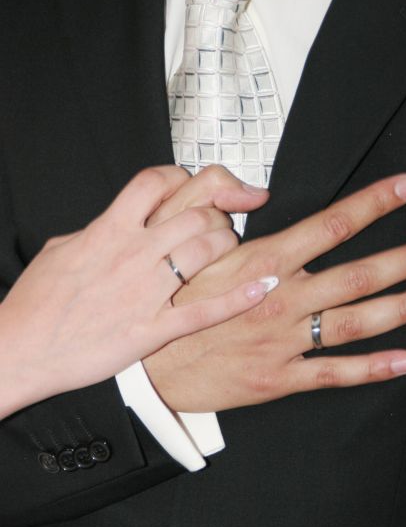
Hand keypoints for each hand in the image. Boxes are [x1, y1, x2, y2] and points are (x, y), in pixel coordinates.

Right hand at [0, 166, 273, 418]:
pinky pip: (204, 311)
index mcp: (108, 230)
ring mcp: (144, 292)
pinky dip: (238, 297)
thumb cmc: (36, 304)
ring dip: (227, 246)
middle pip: (194, 214)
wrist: (21, 349)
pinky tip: (261, 287)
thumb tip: (115, 222)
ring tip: (231, 250)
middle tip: (224, 224)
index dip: (184, 177)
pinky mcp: (151, 329)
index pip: (155, 182)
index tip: (197, 186)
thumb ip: (95, 231)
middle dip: (218, 215)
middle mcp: (131, 254)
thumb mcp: (60, 250)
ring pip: (205, 251)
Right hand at [143, 169, 405, 411]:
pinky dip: (371, 368)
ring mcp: (285, 341)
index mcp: (263, 264)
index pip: (331, 225)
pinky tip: (404, 360)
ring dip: (402, 307)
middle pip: (357, 274)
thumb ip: (219, 211)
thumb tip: (255, 192)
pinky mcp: (281, 377)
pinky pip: (333, 373)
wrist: (149, 368)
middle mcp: (282, 300)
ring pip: (355, 322)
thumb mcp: (187, 248)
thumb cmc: (172, 306)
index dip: (373, 204)